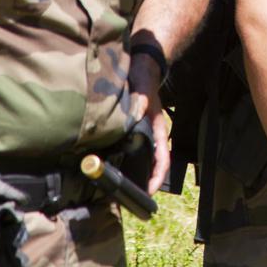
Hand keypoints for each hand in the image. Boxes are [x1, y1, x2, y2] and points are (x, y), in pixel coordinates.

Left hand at [128, 53, 170, 193]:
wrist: (140, 66)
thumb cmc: (145, 78)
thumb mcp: (144, 88)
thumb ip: (142, 100)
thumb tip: (138, 111)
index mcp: (157, 129)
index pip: (163, 158)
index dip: (158, 177)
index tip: (150, 192)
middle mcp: (149, 135)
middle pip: (149, 165)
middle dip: (141, 184)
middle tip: (126, 200)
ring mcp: (138, 134)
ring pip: (136, 161)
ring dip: (129, 176)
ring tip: (114, 191)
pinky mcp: (126, 130)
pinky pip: (123, 152)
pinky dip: (117, 164)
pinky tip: (103, 169)